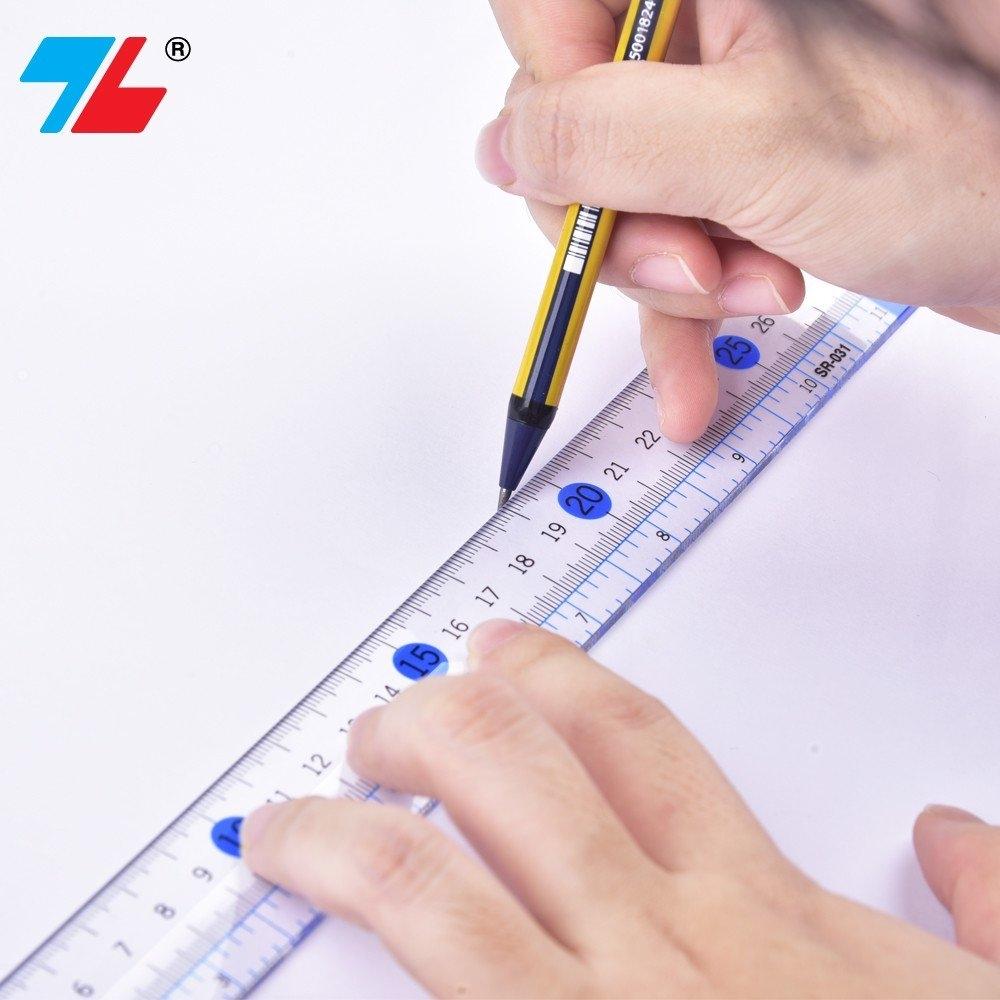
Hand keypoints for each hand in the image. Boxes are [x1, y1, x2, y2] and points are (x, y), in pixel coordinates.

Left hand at [244, 621, 999, 997]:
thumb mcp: (984, 997)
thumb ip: (988, 904)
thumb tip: (950, 834)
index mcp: (755, 909)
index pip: (628, 737)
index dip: (549, 674)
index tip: (495, 650)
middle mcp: (660, 947)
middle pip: (505, 767)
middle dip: (423, 724)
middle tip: (379, 725)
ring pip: (428, 888)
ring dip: (344, 837)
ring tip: (294, 823)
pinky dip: (355, 973)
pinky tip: (308, 965)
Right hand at [476, 0, 999, 440]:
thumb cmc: (956, 167)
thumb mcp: (754, 142)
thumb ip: (603, 133)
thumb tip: (506, 146)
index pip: (545, 8)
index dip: (550, 97)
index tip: (590, 175)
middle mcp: (705, 31)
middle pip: (573, 125)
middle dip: (623, 222)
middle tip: (697, 261)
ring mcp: (717, 111)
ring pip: (617, 200)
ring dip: (666, 279)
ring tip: (754, 291)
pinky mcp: (734, 178)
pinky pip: (664, 244)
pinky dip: (678, 316)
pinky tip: (694, 376)